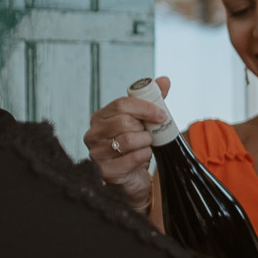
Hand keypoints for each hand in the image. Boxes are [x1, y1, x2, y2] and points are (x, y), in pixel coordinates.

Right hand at [85, 76, 168, 214]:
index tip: (162, 115)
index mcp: (100, 117)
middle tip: (150, 134)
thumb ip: (153, 100)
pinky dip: (144, 156)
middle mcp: (92, 134)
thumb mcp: (144, 122)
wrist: (133, 177)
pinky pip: (132, 158)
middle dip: (144, 128)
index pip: (121, 104)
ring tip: (146, 145)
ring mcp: (96, 153)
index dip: (145, 107)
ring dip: (145, 142)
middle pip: (124, 121)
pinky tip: (143, 157)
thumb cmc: (135, 146)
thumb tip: (164, 80)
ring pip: (128, 140)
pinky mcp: (105, 171)